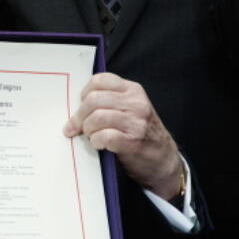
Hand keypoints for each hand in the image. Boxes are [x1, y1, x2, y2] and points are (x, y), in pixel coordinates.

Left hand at [63, 73, 182, 199]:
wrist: (163, 158)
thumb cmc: (140, 132)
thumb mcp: (130, 108)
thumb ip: (110, 101)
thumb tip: (76, 105)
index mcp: (133, 90)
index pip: (100, 80)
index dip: (84, 93)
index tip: (81, 106)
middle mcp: (136, 103)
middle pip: (93, 100)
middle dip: (79, 116)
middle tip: (76, 127)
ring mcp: (136, 122)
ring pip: (96, 117)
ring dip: (87, 129)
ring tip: (90, 136)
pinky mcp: (133, 142)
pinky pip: (103, 136)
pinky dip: (96, 141)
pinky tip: (99, 144)